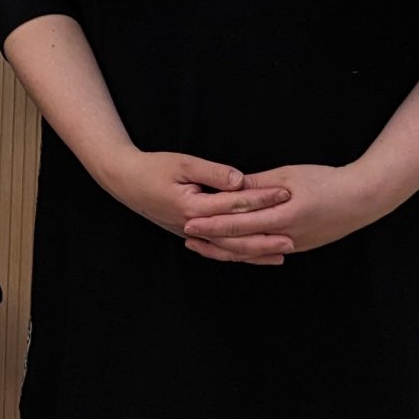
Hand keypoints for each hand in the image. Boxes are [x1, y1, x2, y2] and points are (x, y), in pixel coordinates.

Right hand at [103, 149, 291, 262]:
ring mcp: (191, 235)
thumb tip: (241, 181)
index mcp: (192, 206)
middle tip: (293, 236)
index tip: (285, 193)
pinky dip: (238, 254)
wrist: (126, 182)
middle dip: (266, 236)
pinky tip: (255, 255)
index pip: (234, 204)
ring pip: (228, 249)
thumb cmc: (153, 168)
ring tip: (282, 253)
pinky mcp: (191, 236)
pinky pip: (218, 250)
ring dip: (256, 252)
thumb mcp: (182, 163)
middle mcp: (193, 226)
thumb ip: (213, 173)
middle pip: (235, 236)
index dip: (261, 198)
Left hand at [181, 162, 389, 261]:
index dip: (211, 224)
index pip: (238, 223)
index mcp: (283, 216)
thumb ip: (257, 183)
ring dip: (225, 250)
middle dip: (212, 241)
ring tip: (202, 245)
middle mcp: (286, 236)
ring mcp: (294, 245)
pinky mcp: (299, 247)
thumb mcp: (289, 175)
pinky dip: (245, 252)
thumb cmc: (326, 181)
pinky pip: (265, 253)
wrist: (362, 199)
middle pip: (241, 243)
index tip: (189, 221)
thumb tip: (229, 186)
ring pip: (252, 253)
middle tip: (187, 237)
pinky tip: (230, 250)